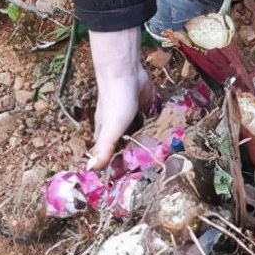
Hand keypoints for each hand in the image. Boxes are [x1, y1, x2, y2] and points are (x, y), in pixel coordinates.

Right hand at [87, 27, 153, 170]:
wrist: (126, 72)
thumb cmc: (116, 102)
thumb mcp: (111, 129)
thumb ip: (104, 148)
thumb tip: (91, 169)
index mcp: (105, 134)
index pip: (107, 155)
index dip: (113, 167)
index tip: (123, 182)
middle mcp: (117, 127)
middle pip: (123, 146)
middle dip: (131, 158)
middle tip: (147, 174)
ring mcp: (130, 117)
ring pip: (136, 136)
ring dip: (143, 145)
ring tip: (157, 162)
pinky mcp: (143, 108)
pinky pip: (148, 123)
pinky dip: (154, 131)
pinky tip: (163, 140)